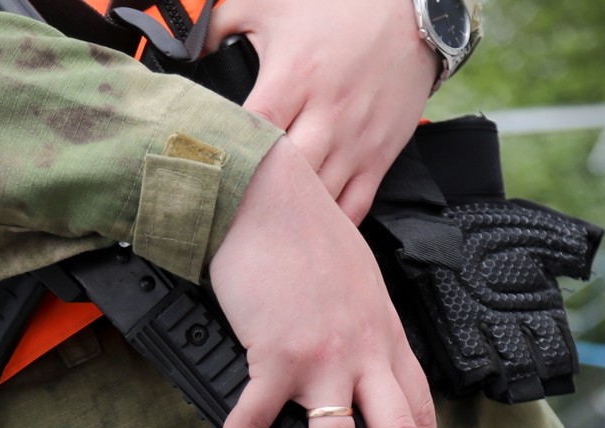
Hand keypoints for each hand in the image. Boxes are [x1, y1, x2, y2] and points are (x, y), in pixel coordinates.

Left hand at [205, 0, 437, 222]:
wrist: (412, 16)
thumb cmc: (341, 10)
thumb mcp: (271, 4)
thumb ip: (223, 24)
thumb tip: (191, 51)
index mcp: (294, 77)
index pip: (252, 130)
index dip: (227, 153)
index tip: (207, 168)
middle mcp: (327, 115)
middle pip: (283, 174)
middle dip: (254, 194)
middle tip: (229, 210)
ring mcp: (355, 141)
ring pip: (316, 198)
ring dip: (289, 214)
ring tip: (262, 227)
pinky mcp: (379, 156)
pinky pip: (354, 206)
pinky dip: (330, 223)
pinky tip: (308, 229)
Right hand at [209, 138, 437, 427]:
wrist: (265, 194)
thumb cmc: (305, 232)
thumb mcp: (357, 282)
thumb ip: (362, 329)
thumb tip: (353, 366)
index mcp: (386, 337)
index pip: (419, 409)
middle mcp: (363, 352)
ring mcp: (322, 357)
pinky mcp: (275, 355)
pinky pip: (256, 414)